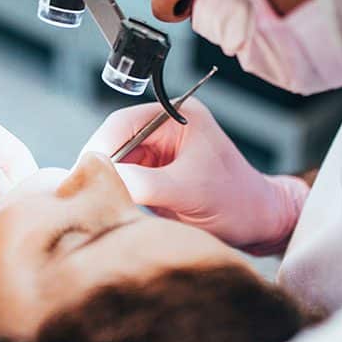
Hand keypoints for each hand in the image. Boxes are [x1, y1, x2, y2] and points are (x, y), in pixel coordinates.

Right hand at [82, 99, 307, 253]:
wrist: (259, 224)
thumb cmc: (236, 202)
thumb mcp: (188, 191)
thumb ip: (144, 184)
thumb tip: (102, 179)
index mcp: (177, 117)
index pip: (123, 123)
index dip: (100, 146)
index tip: (84, 171)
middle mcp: (165, 129)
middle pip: (114, 141)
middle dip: (99, 166)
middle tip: (82, 190)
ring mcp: (159, 153)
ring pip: (115, 162)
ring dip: (106, 181)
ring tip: (95, 201)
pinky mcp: (155, 175)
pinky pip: (124, 179)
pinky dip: (115, 192)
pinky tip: (110, 206)